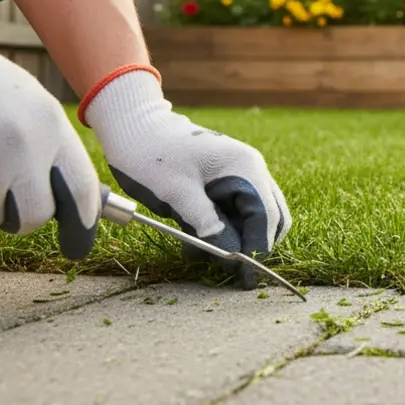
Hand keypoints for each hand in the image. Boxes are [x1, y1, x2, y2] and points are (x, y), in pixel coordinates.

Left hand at [82, 67, 290, 287]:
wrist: (133, 127)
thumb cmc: (152, 155)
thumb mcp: (177, 195)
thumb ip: (208, 225)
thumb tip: (233, 256)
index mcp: (245, 168)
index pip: (267, 217)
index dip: (258, 249)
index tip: (245, 277)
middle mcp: (251, 169)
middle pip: (271, 217)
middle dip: (252, 245)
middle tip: (225, 267)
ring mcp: (241, 173)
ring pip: (255, 216)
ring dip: (235, 238)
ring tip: (198, 251)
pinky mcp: (227, 180)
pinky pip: (237, 211)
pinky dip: (224, 228)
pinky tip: (194, 238)